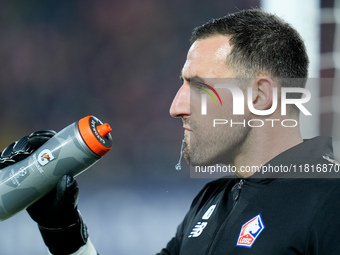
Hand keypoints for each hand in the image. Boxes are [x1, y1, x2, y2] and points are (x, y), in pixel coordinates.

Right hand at [0, 130, 87, 253]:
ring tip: (9, 158)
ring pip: (17, 153)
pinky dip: (3, 161)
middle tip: (20, 152)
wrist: (53, 218)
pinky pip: (8, 166)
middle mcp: (42, 160)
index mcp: (57, 159)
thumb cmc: (63, 204)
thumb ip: (69, 190)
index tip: (34, 141)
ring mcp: (30, 168)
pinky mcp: (19, 176)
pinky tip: (2, 162)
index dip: (41, 136)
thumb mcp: (68, 197)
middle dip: (23, 144)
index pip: (49, 141)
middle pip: (30, 145)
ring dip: (11, 151)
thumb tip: (68, 179)